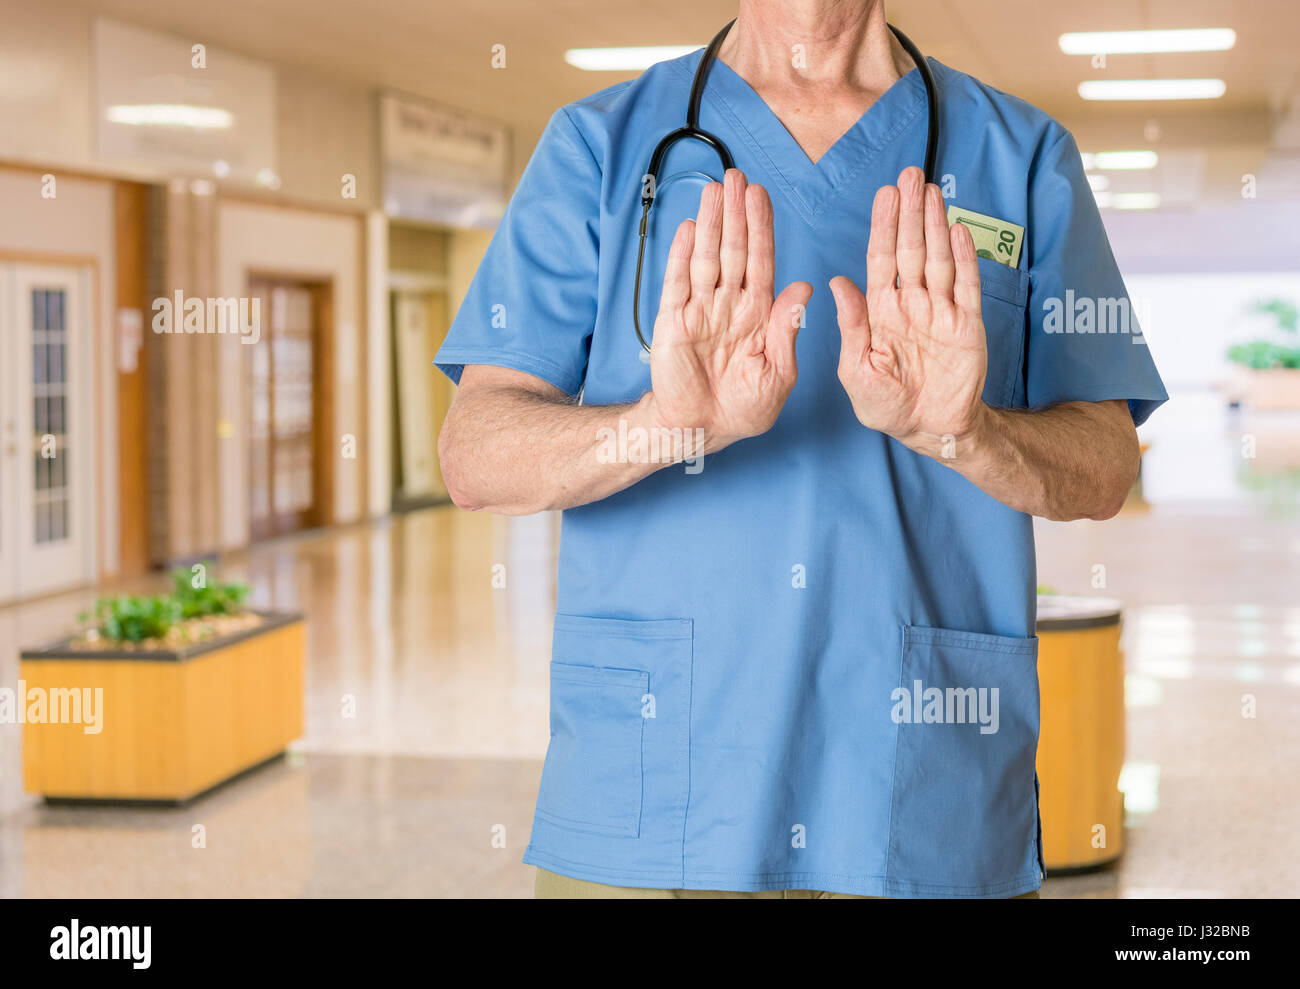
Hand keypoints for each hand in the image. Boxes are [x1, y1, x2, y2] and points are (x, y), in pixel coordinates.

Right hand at [647, 169, 813, 452]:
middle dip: (735, 213)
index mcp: (759, 313)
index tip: (761, 196)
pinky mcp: (673, 321)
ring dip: (709, 224)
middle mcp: (729, 304)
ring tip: (713, 191)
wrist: (704, 430)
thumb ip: (787, 329)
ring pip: (706, 258)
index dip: (761, 228)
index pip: (762, 260)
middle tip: (736, 177)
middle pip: (733, 249)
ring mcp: (700, 309)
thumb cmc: (745, 408)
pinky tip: (687, 228)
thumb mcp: (779, 373)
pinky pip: (676, 282)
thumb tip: (803, 288)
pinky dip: (681, 256)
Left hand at [830, 166, 988, 456]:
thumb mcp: (856, 370)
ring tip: (932, 191)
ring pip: (937, 259)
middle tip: (909, 175)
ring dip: (935, 225)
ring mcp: (940, 311)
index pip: (880, 260)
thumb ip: (850, 326)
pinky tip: (958, 230)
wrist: (927, 430)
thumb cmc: (885, 405)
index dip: (882, 227)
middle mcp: (910, 304)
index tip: (884, 195)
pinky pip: (966, 285)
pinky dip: (964, 258)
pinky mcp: (967, 324)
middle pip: (910, 250)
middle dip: (909, 213)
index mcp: (879, 312)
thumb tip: (836, 281)